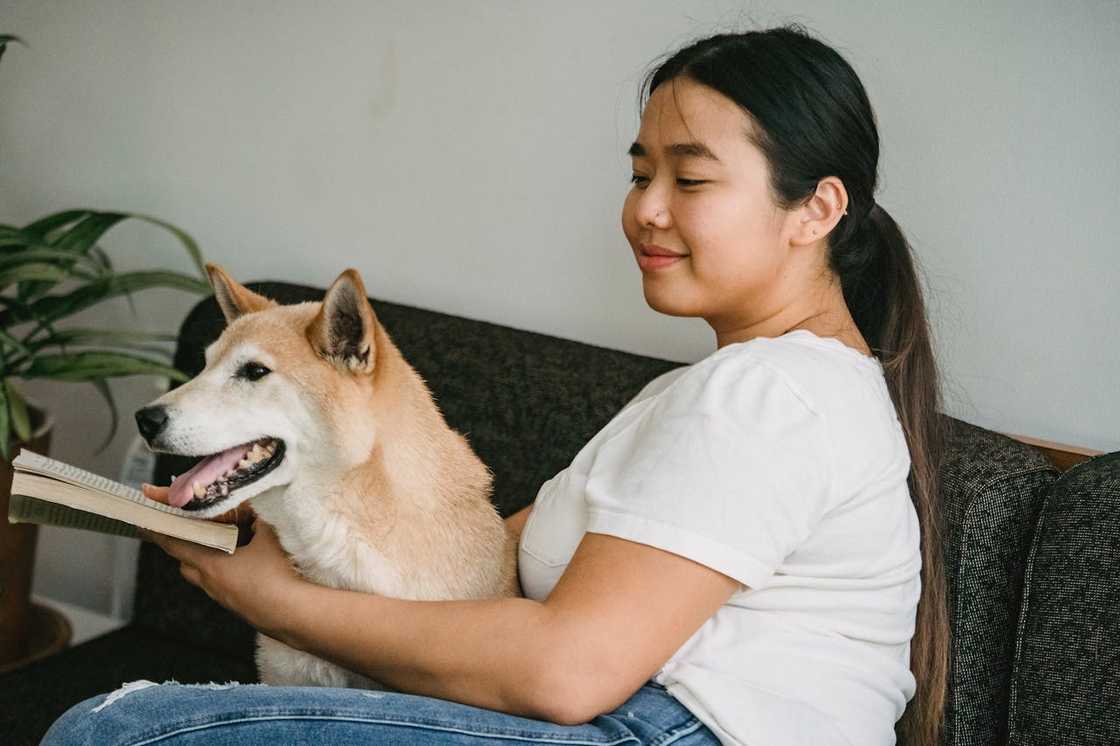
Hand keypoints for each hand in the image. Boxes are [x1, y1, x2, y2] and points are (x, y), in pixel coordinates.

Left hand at [138, 482, 306, 638]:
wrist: (294, 614)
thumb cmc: (278, 575)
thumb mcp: (269, 535)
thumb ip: (259, 517)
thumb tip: (255, 508)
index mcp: (211, 565)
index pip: (177, 546)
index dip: (161, 533)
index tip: (147, 524)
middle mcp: (212, 584)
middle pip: (186, 565)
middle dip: (184, 547)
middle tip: (191, 531)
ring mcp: (224, 598)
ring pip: (203, 578)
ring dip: (205, 562)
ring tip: (223, 546)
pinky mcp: (238, 607)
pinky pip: (221, 586)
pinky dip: (224, 572)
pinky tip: (245, 565)